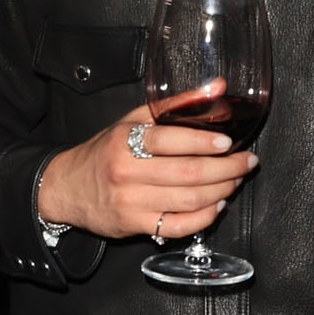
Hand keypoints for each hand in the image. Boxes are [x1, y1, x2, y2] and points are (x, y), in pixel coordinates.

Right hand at [37, 95, 256, 240]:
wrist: (67, 187)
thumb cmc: (106, 151)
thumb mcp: (133, 120)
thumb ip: (176, 104)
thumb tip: (218, 87)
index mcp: (126, 140)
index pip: (171, 140)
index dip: (205, 142)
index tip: (229, 142)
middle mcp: (127, 172)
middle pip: (188, 173)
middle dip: (226, 169)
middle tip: (246, 162)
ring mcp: (131, 202)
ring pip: (188, 200)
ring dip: (221, 191)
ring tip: (234, 181)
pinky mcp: (136, 226)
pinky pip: (179, 227)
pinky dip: (204, 218)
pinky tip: (216, 206)